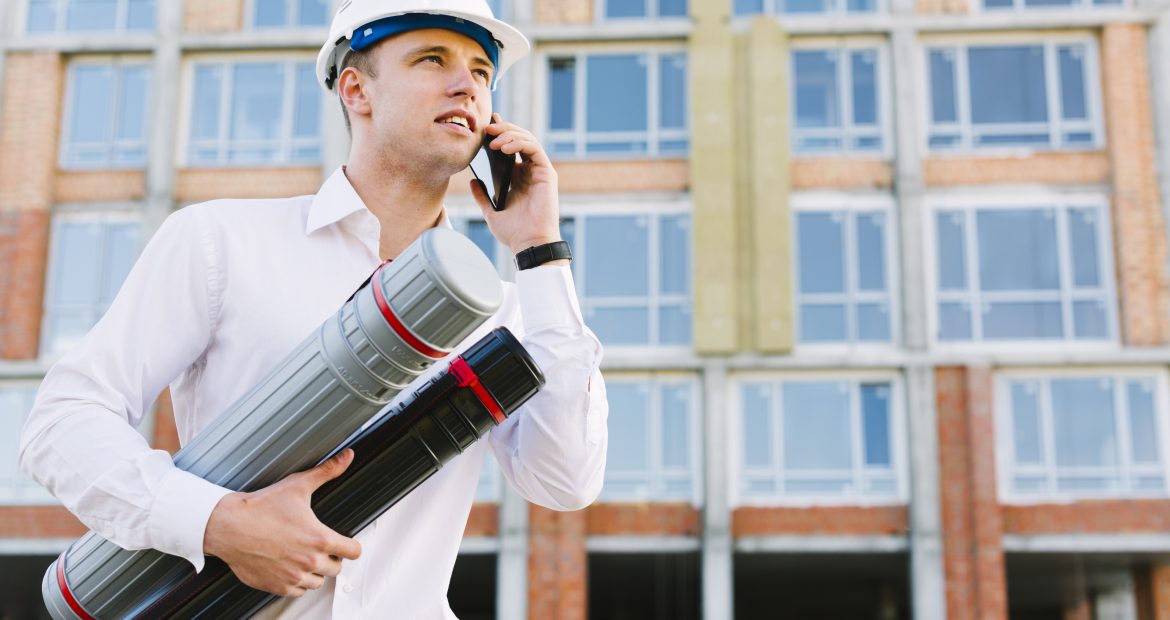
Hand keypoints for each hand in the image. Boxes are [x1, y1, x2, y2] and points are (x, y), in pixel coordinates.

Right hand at [203, 449, 361, 596]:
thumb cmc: (261, 507)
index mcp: (319, 539)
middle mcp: (309, 561)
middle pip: (336, 569)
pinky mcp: (277, 586)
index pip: (353, 552)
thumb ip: (327, 472)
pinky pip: (298, 591)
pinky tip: (289, 567)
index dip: (350, 546)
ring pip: (317, 582)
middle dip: (331, 558)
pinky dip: (296, 582)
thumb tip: (347, 457)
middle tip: (318, 546)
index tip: (344, 543)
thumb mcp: (298, 485)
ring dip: (314, 572)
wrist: (228, 526)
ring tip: (303, 556)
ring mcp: (293, 576)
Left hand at [470, 114, 563, 255]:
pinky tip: (504, 147)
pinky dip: (519, 143)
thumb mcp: (491, 211)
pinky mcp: (546, 173)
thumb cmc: (513, 232)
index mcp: (518, 177)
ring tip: (493, 139)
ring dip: (509, 134)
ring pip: (527, 140)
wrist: (528, 243)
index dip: (499, 134)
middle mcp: (529, 171)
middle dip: (503, 129)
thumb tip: (473, 181)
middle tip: (487, 128)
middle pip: (518, 139)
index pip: (509, 148)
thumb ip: (482, 196)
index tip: (485, 127)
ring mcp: (539, 171)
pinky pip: (534, 149)